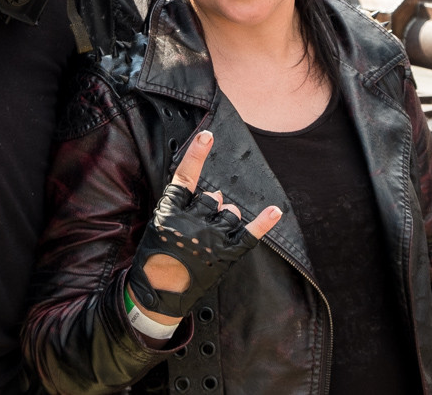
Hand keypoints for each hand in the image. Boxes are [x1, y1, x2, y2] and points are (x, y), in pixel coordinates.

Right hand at [126, 131, 280, 321]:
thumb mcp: (158, 224)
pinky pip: (249, 234)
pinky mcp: (226, 256)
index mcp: (170, 212)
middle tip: (199, 227)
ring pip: (231, 212)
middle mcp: (192, 223)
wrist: (157, 296)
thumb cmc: (155, 257)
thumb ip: (182, 205)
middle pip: (214, 197)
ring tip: (212, 237)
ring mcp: (210, 240)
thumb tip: (216, 195)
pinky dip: (264, 222)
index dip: (196, 154)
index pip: (185, 176)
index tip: (207, 135)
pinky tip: (276, 211)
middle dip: (211, 206)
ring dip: (226, 219)